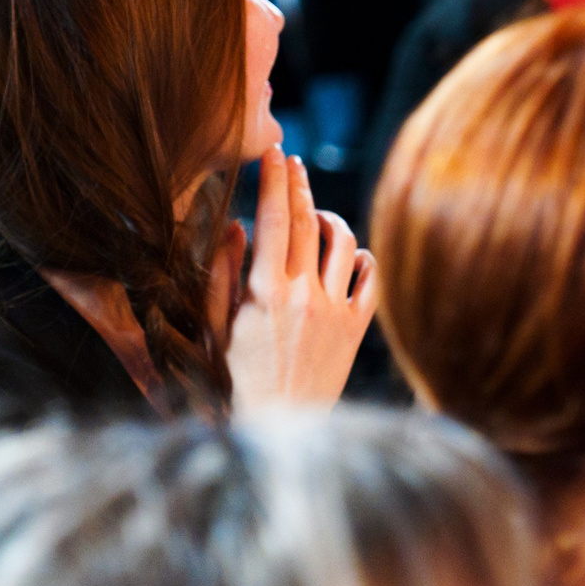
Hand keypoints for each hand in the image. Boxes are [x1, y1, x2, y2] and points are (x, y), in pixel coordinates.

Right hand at [222, 151, 376, 412]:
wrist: (277, 432)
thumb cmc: (233, 382)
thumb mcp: (214, 328)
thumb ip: (222, 273)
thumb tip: (235, 224)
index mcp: (267, 292)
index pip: (275, 219)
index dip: (274, 180)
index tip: (273, 153)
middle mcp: (307, 296)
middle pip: (309, 222)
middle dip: (300, 184)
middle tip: (292, 161)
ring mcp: (337, 312)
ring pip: (344, 243)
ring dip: (330, 217)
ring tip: (315, 211)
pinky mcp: (356, 330)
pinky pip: (370, 278)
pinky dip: (361, 256)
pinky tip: (347, 253)